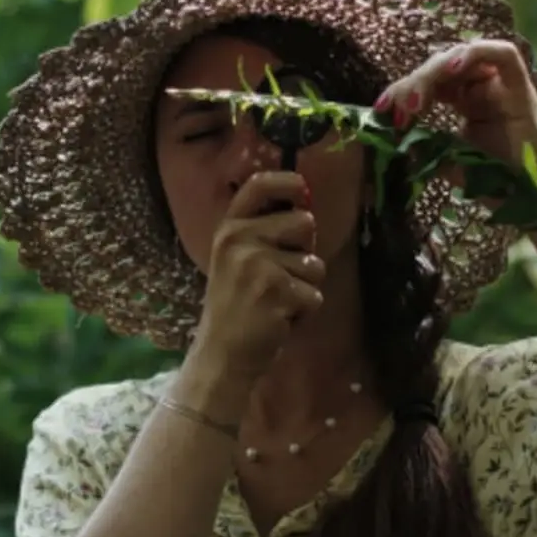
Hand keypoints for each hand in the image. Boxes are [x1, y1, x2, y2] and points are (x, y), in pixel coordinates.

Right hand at [190, 172, 325, 385]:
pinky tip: (280, 318)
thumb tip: (308, 212)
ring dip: (305, 287)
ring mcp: (258, 265)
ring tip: (277, 301)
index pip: (258, 186)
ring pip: (315, 264)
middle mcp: (240, 240)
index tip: (302, 189)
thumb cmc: (235, 307)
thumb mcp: (235, 261)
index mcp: (229, 229)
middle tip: (281, 277)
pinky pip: (315, 294)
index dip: (287, 181)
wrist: (222, 354)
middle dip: (305, 252)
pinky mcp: (277, 292)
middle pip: (305, 223)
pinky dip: (305, 311)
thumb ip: (263, 235)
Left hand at [375, 39, 536, 186]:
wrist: (534, 205)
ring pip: (464, 56)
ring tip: (416, 100)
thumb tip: (397, 139)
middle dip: (413, 83)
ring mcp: (503, 86)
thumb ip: (427, 149)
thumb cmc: (497, 186)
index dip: (403, 90)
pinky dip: (475, 54)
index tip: (381, 110)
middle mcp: (483, 88)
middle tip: (396, 109)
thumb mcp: (450, 165)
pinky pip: (503, 54)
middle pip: (442, 66)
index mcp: (465, 101)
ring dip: (435, 71)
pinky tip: (452, 70)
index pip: (429, 82)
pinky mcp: (523, 88)